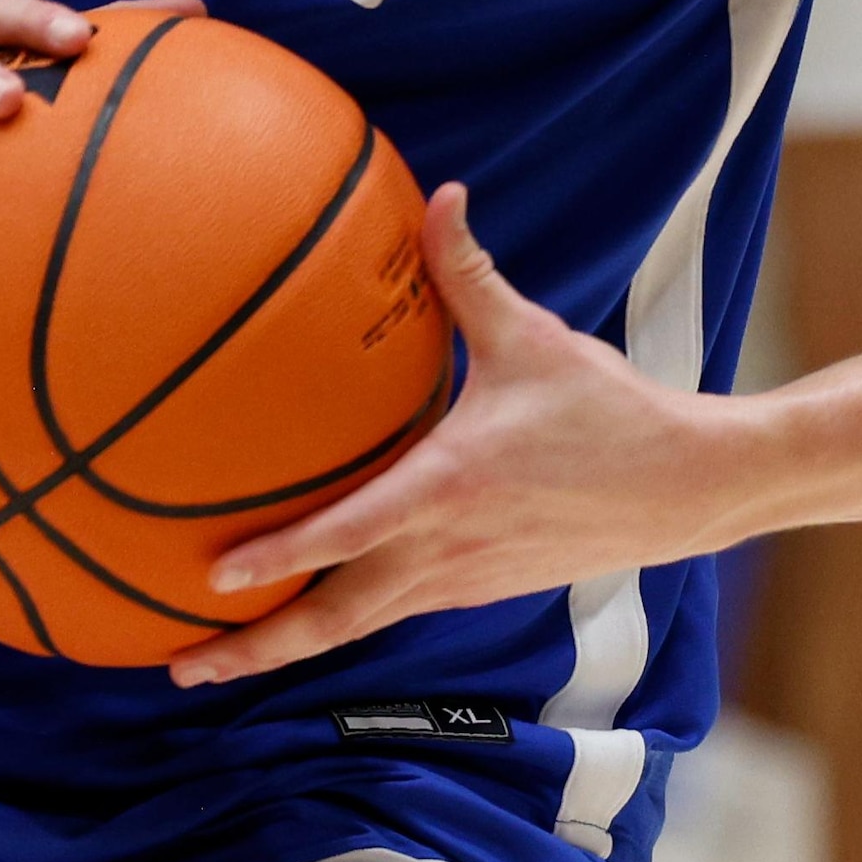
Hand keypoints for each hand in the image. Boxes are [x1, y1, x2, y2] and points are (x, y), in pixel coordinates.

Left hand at [165, 184, 728, 687]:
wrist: (682, 489)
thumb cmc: (607, 412)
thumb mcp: (532, 337)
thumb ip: (468, 272)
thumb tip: (439, 195)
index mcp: (448, 487)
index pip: (347, 533)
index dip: (279, 557)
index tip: (213, 574)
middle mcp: (445, 549)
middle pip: (333, 619)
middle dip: (253, 648)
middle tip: (179, 665)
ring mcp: (460, 579)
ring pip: (356, 626)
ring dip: (284, 647)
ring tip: (214, 655)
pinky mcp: (475, 588)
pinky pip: (389, 612)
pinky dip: (335, 621)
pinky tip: (299, 611)